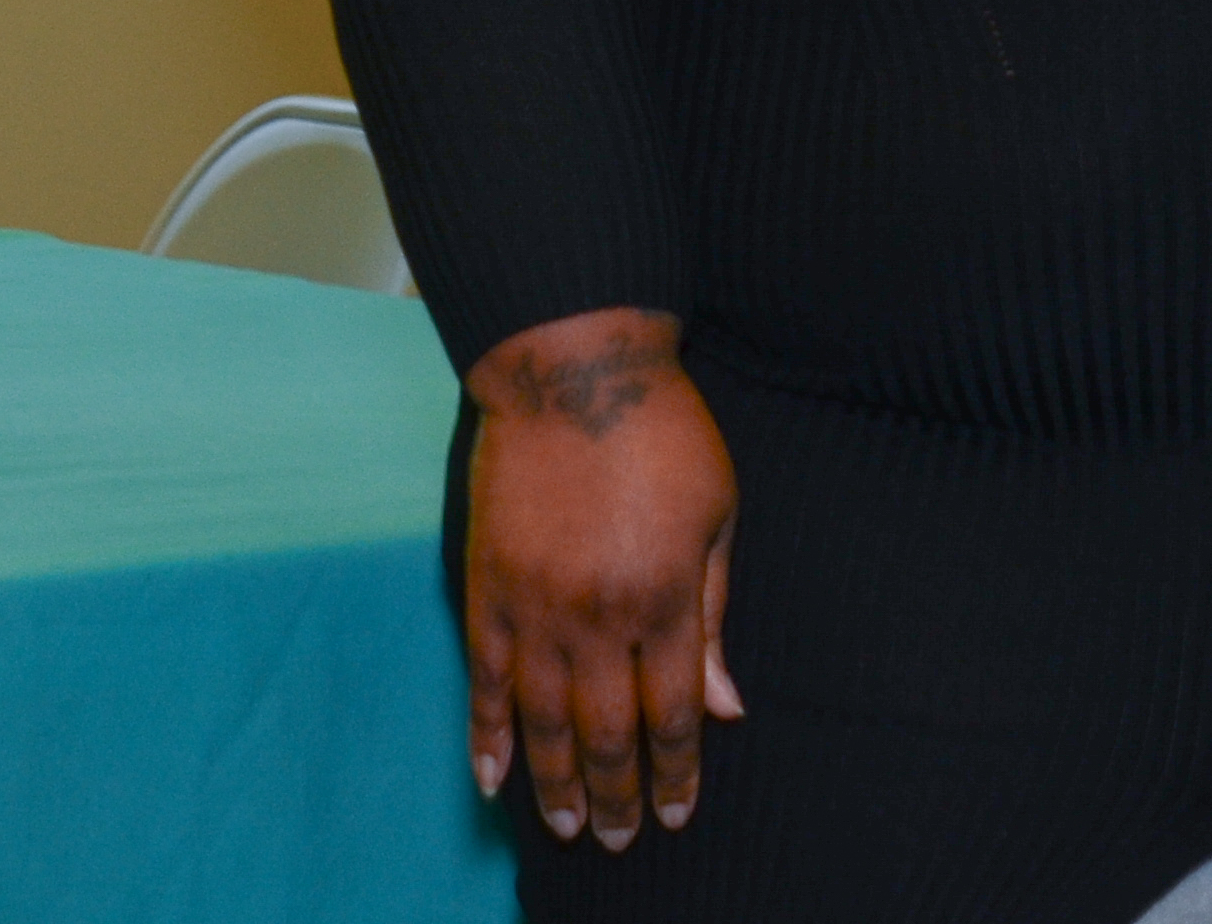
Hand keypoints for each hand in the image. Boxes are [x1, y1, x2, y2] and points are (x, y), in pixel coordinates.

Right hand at [464, 308, 743, 846]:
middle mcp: (597, 616)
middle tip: (620, 839)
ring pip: (542, 721)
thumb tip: (725, 706)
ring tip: (568, 827)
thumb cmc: (665, 435)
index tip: (677, 812)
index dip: (676, 770)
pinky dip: (487, 735)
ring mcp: (535, 607)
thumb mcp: (717, 516)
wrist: (575, 372)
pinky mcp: (487, 589)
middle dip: (618, 794)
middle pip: (606, 732)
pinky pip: (485, 681)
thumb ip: (713, 617)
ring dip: (554, 783)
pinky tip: (492, 779)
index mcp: (665, 598)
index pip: (672, 712)